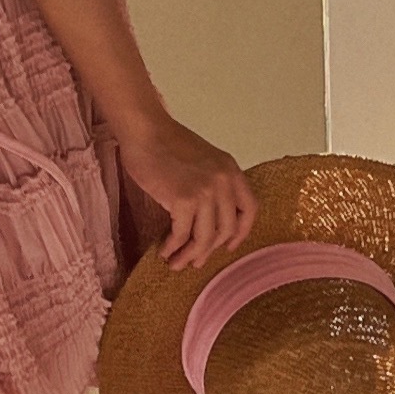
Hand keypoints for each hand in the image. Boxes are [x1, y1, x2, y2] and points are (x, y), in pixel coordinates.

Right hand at [122, 116, 255, 272]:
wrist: (144, 130)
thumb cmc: (165, 143)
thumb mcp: (203, 160)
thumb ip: (212, 183)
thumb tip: (207, 219)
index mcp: (231, 171)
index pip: (249, 209)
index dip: (241, 233)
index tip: (228, 246)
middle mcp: (224, 182)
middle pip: (226, 230)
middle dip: (209, 250)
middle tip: (194, 261)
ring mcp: (205, 192)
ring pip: (205, 238)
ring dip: (190, 255)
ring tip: (177, 263)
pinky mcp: (183, 200)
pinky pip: (182, 234)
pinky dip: (173, 247)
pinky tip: (164, 251)